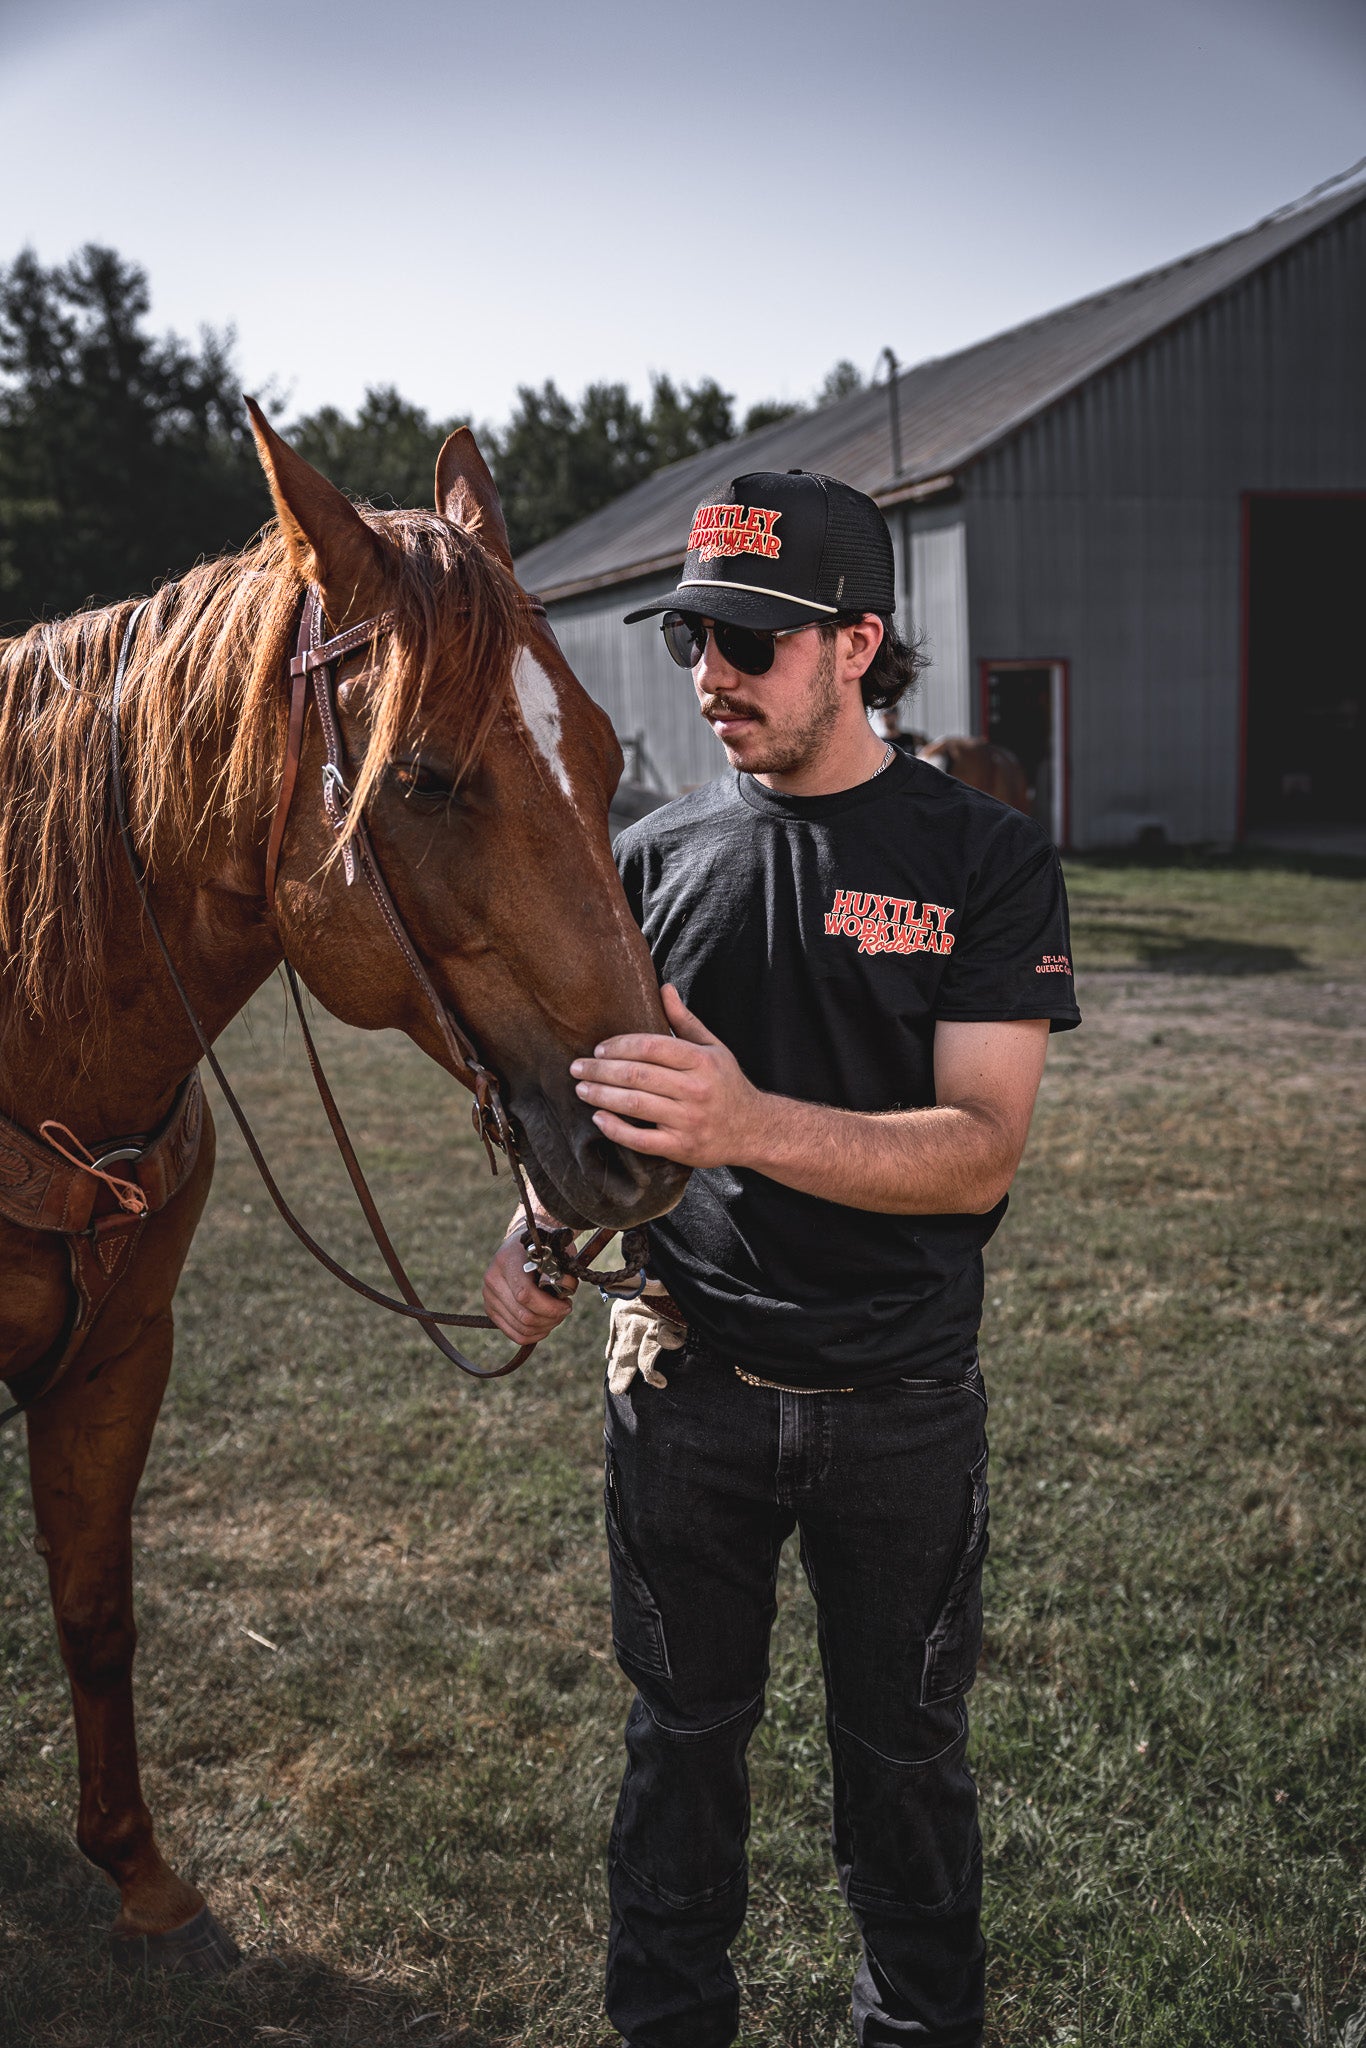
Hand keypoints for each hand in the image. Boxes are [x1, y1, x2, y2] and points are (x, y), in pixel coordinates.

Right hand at [481, 1229, 577, 1346]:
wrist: (518, 1246)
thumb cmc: (542, 1248)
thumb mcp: (555, 1251)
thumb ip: (562, 1270)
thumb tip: (565, 1293)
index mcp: (508, 1260)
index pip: (525, 1294)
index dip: (549, 1307)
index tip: (566, 1304)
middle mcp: (493, 1279)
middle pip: (523, 1315)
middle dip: (551, 1318)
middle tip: (564, 1310)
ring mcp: (489, 1296)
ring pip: (520, 1328)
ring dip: (544, 1327)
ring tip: (556, 1316)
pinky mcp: (490, 1309)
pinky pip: (514, 1333)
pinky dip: (533, 1335)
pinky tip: (545, 1326)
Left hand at [570, 984, 761, 1170]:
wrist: (753, 1129)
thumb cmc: (727, 1084)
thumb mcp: (713, 1047)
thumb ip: (684, 1020)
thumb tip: (664, 987)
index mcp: (701, 1061)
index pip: (651, 1047)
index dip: (620, 1046)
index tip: (598, 1049)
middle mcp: (695, 1090)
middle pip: (637, 1075)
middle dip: (600, 1070)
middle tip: (576, 1067)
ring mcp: (688, 1120)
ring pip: (635, 1105)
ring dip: (601, 1096)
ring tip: (581, 1089)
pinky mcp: (681, 1147)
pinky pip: (641, 1140)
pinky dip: (616, 1129)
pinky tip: (598, 1118)